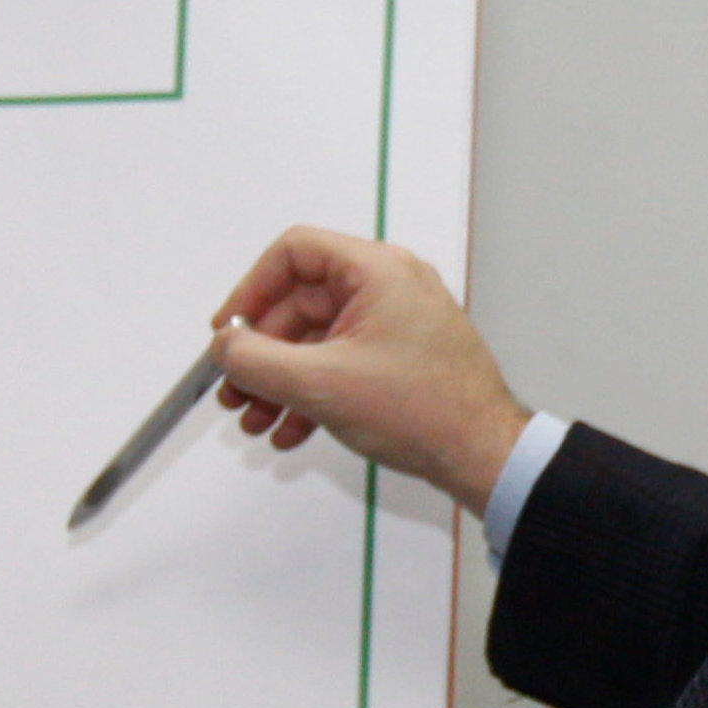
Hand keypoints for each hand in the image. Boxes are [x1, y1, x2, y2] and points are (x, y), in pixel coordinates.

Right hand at [210, 228, 530, 512]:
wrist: (484, 454)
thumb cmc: (419, 409)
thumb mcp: (321, 384)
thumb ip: (258, 361)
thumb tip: (223, 347)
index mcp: (376, 270)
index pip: (295, 252)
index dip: (251, 289)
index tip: (227, 331)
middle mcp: (389, 286)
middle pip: (301, 303)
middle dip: (261, 353)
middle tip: (233, 393)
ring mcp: (397, 323)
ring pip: (319, 341)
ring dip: (281, 381)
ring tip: (255, 422)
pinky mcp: (402, 359)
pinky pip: (342, 363)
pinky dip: (312, 394)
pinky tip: (291, 433)